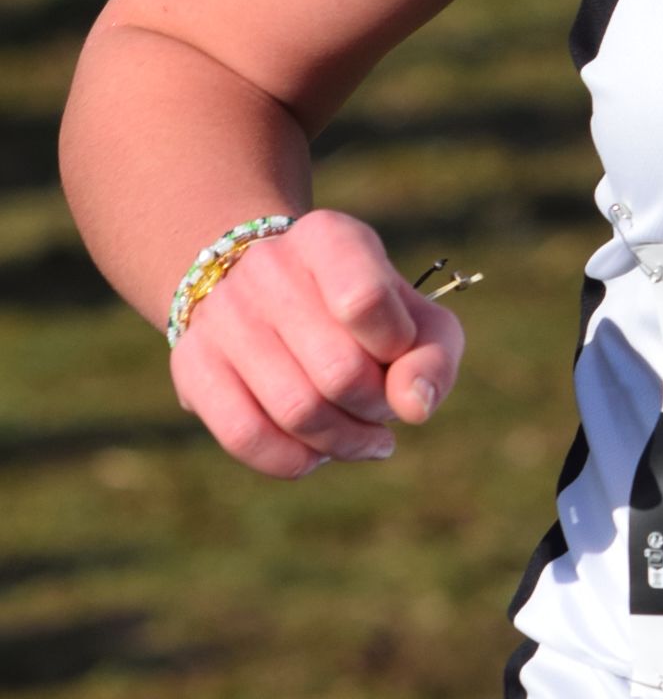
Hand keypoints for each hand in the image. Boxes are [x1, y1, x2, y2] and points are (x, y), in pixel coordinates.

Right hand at [168, 210, 466, 479]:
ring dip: (343, 441)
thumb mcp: (416, 319)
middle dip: (376, 407)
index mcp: (327, 238)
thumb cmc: (365, 316)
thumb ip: (434, 356)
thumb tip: (415, 408)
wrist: (272, 298)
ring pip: (295, 410)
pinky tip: (317, 454)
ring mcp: (222, 314)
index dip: (396, 346)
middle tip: (381, 407)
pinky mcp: (191, 362)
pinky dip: (293, 460)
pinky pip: (243, 435)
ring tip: (359, 434)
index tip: (397, 347)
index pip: (363, 300)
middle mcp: (267, 266)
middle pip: (339, 371)